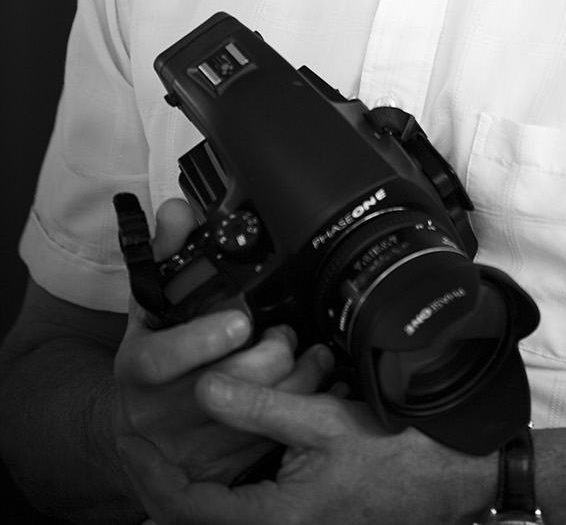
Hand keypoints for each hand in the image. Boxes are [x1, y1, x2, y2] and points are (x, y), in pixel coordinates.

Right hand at [114, 199, 333, 493]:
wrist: (139, 425)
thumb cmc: (155, 350)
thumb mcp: (151, 302)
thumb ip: (166, 252)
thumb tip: (178, 210)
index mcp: (138, 366)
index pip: (161, 360)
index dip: (202, 341)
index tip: (241, 321)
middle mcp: (158, 411)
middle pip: (226, 385)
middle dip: (269, 353)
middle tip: (286, 332)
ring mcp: (190, 444)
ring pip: (258, 416)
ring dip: (296, 379)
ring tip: (312, 354)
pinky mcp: (222, 467)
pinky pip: (272, 439)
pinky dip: (301, 408)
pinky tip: (316, 384)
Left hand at [118, 379, 493, 524]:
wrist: (456, 477)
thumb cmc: (401, 452)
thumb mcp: (325, 421)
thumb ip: (260, 407)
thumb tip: (204, 388)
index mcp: (274, 520)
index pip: (185, 508)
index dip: (149, 475)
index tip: (129, 441)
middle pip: (197, 516)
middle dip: (163, 482)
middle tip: (140, 443)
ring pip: (222, 514)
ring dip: (192, 487)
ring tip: (169, 447)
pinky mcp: (305, 519)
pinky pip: (248, 509)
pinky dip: (225, 486)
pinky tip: (222, 458)